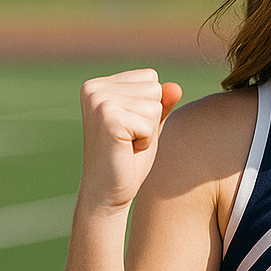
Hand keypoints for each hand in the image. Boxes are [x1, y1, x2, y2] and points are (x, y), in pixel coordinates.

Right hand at [78, 69, 182, 211]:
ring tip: (128, 144)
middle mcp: (94, 88)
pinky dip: (147, 141)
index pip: (150, 78)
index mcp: (99, 84)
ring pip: (155, 105)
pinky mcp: (108, 118)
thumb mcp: (149, 124)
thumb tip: (176, 86)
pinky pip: (151, 123)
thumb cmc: (128, 159)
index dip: (150, 107)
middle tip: (130, 139)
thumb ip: (162, 103)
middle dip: (151, 118)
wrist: (107, 192)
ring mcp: (99, 102)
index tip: (129, 128)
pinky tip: (127, 150)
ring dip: (149, 130)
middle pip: (154, 89)